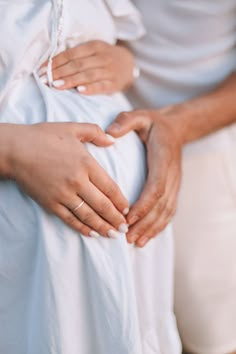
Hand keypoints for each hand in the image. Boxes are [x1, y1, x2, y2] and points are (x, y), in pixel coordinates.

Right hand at [5, 122, 128, 237]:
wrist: (14, 149)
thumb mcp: (72, 128)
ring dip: (103, 227)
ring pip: (88, 216)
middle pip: (102, 205)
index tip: (128, 210)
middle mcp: (77, 181)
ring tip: (113, 235)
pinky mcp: (50, 203)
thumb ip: (95, 132)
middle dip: (116, 219)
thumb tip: (112, 140)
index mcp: (86, 163)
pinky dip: (82, 228)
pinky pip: (70, 219)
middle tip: (125, 229)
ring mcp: (63, 194)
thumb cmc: (43, 137)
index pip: (110, 187)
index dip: (121, 201)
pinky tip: (91, 234)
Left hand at [39, 40, 134, 94]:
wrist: (130, 65)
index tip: (41, 69)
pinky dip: (90, 89)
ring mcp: (109, 71)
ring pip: (87, 75)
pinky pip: (101, 86)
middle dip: (59, 72)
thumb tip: (53, 67)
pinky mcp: (114, 84)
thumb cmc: (105, 59)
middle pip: (77, 64)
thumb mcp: (94, 51)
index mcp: (94, 46)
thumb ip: (78, 57)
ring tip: (56, 85)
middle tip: (45, 79)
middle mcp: (102, 57)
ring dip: (70, 80)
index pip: (71, 54)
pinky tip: (79, 91)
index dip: (55, 62)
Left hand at [107, 107, 182, 246]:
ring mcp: (174, 183)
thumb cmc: (153, 124)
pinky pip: (169, 211)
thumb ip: (125, 121)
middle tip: (126, 237)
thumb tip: (108, 134)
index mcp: (162, 159)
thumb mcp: (139, 116)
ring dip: (151, 229)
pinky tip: (147, 237)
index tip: (127, 218)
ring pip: (166, 211)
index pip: (155, 186)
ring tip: (135, 242)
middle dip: (144, 223)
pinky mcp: (173, 189)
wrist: (176, 128)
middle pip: (161, 205)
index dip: (143, 205)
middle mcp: (171, 174)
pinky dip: (159, 226)